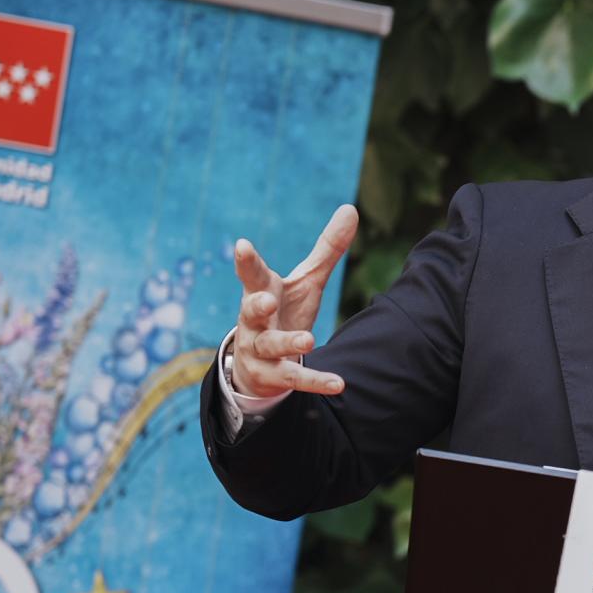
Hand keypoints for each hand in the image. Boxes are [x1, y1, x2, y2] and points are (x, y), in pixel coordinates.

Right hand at [229, 205, 358, 398]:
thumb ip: (327, 249)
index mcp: (261, 292)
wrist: (260, 364)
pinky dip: (316, 381)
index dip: (246, 261)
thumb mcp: (306, 281)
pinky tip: (338, 383)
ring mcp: (259, 350)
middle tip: (266, 299)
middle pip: (250, 311)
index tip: (242, 245)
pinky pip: (294, 378)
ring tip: (309, 340)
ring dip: (288, 343)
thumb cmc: (284, 311)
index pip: (251, 274)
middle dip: (256, 305)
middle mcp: (254, 321)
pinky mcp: (273, 375)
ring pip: (271, 346)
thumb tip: (350, 208)